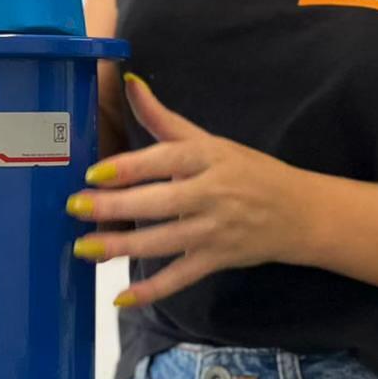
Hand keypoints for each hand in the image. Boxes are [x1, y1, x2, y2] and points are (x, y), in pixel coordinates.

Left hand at [65, 73, 318, 306]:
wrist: (301, 213)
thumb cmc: (248, 171)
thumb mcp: (210, 141)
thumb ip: (164, 119)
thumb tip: (129, 81)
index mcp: (209, 157)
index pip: (165, 160)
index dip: (129, 168)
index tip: (94, 174)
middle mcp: (213, 193)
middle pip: (159, 202)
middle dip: (115, 207)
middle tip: (75, 208)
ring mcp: (216, 230)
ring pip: (164, 241)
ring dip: (122, 247)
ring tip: (84, 247)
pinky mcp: (218, 259)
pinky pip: (181, 277)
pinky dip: (153, 290)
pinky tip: (121, 297)